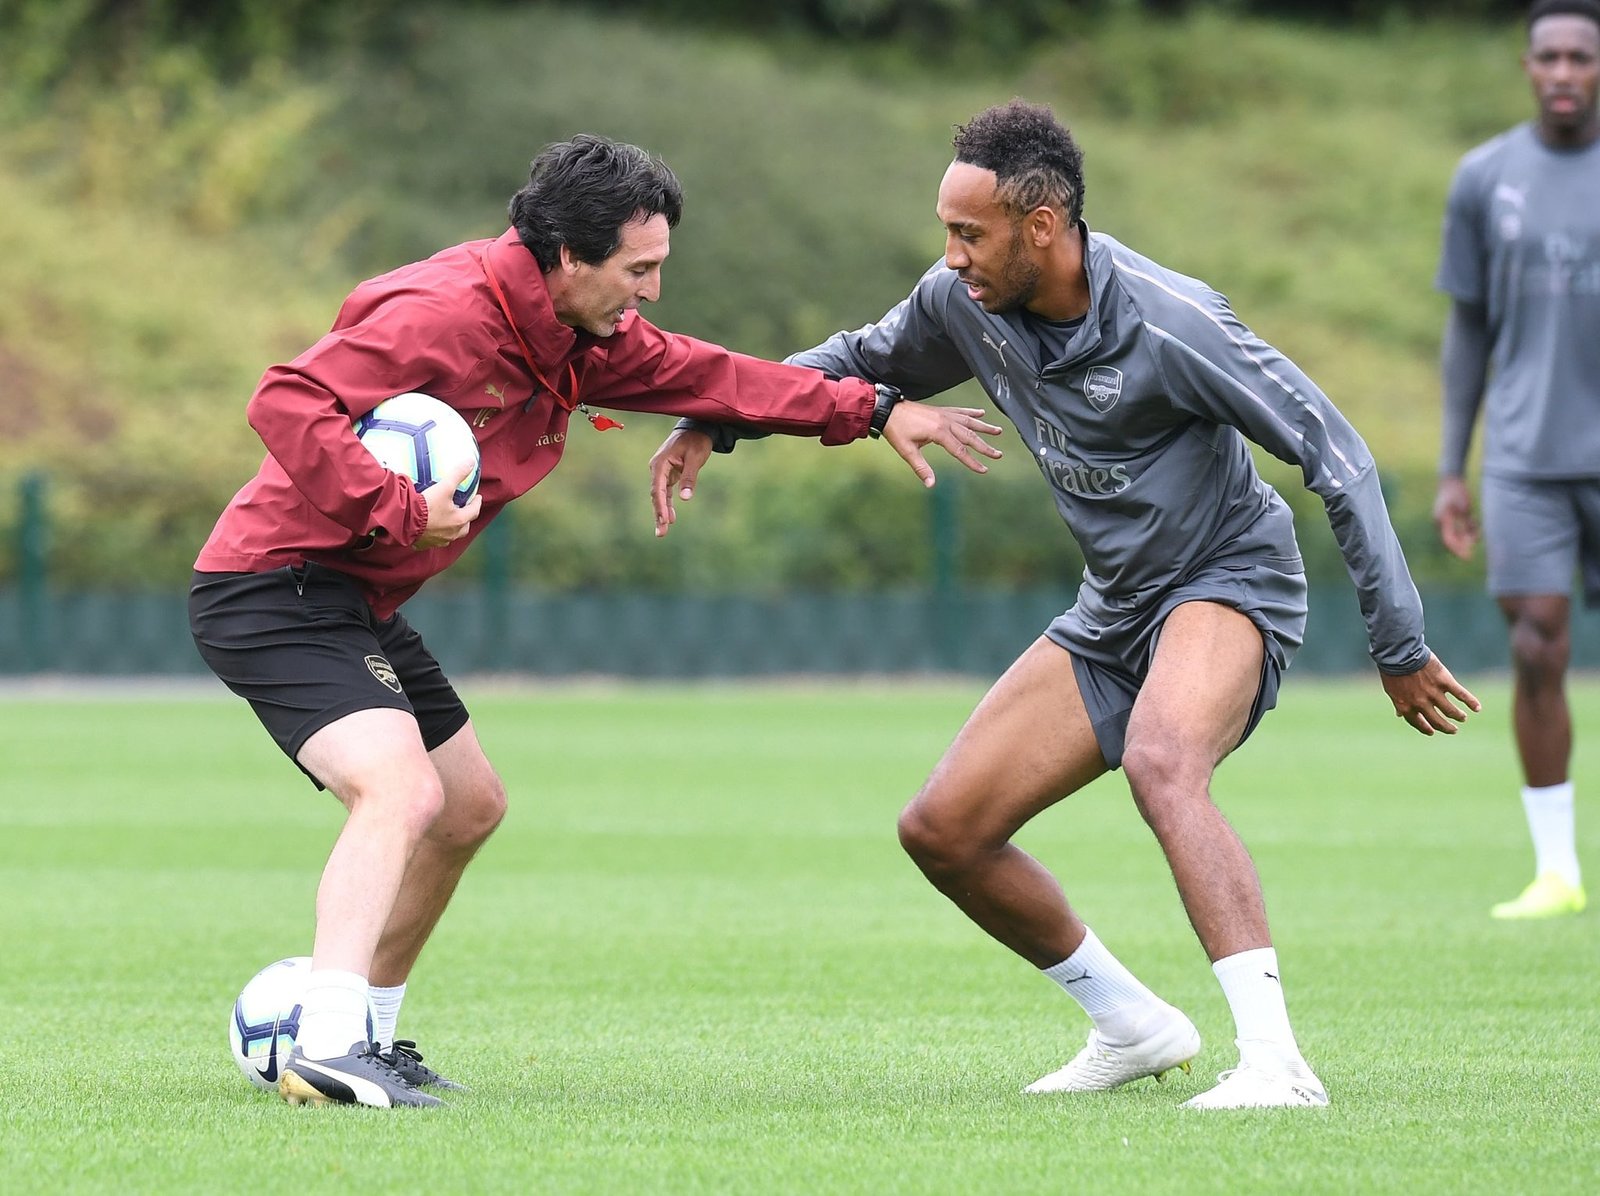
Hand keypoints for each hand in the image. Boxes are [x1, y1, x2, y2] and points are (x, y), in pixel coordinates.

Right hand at [413, 461, 480, 548]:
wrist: (404, 522)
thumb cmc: (426, 506)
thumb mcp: (444, 487)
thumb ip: (458, 474)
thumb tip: (470, 461)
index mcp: (459, 520)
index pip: (474, 511)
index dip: (476, 503)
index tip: (477, 497)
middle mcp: (451, 533)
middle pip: (464, 527)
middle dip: (466, 519)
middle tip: (464, 510)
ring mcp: (438, 541)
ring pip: (450, 535)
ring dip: (451, 528)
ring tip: (448, 520)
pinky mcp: (424, 544)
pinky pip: (433, 540)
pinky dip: (434, 535)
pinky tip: (429, 530)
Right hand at [649, 428, 712, 537]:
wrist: (697, 428)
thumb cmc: (696, 440)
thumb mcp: (695, 458)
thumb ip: (689, 477)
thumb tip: (685, 498)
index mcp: (660, 463)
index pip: (657, 489)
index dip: (660, 506)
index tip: (664, 519)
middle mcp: (657, 469)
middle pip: (656, 495)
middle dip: (658, 514)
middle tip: (661, 533)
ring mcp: (662, 472)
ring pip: (660, 496)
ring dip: (661, 513)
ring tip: (662, 531)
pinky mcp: (669, 474)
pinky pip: (666, 492)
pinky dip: (667, 504)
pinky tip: (670, 518)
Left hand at [881, 403, 1002, 487]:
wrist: (888, 410)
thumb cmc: (896, 431)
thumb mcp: (907, 452)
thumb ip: (921, 468)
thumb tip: (931, 484)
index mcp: (939, 432)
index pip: (960, 451)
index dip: (972, 462)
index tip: (984, 470)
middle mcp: (945, 421)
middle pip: (970, 436)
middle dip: (985, 446)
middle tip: (998, 455)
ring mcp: (944, 414)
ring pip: (969, 421)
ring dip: (984, 427)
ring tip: (998, 431)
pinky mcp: (940, 411)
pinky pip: (960, 411)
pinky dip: (971, 412)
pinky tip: (981, 413)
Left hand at [1381, 654, 1481, 735]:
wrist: (1399, 654)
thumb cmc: (1392, 670)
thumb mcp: (1391, 690)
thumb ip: (1399, 703)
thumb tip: (1399, 715)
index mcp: (1406, 706)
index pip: (1417, 722)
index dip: (1425, 728)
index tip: (1432, 732)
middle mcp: (1421, 703)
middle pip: (1437, 721)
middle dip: (1446, 727)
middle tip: (1453, 730)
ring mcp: (1434, 693)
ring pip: (1450, 711)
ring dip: (1458, 716)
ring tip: (1463, 718)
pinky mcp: (1444, 682)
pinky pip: (1461, 694)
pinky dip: (1471, 702)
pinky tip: (1477, 708)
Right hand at [1432, 476, 1478, 560]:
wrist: (1451, 479)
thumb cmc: (1458, 492)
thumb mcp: (1465, 508)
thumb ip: (1467, 524)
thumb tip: (1471, 539)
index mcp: (1442, 521)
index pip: (1449, 540)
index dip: (1458, 550)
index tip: (1467, 557)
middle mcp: (1441, 522)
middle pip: (1452, 540)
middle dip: (1463, 546)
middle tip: (1471, 554)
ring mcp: (1444, 520)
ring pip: (1455, 534)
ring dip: (1466, 537)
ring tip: (1477, 533)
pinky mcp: (1449, 517)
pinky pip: (1457, 528)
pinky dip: (1466, 530)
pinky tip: (1474, 524)